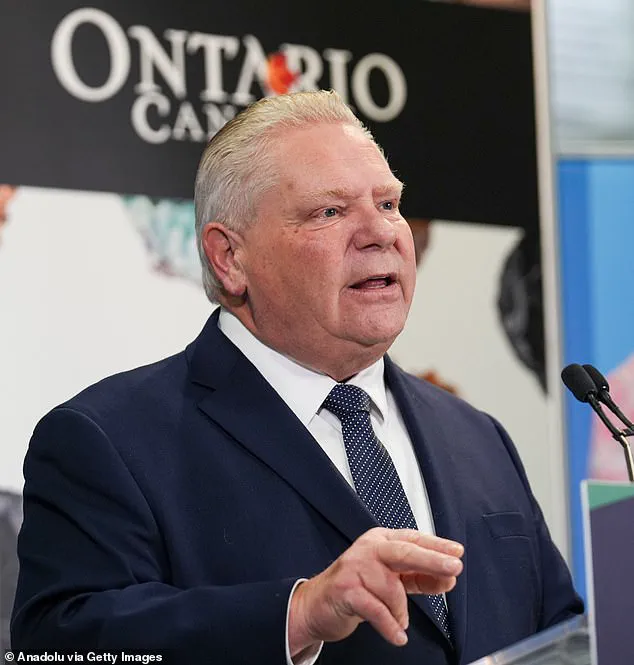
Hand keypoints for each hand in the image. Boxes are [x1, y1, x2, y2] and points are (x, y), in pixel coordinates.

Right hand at [288, 528, 463, 654]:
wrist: (317, 604)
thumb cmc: (356, 587)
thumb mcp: (389, 577)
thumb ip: (417, 577)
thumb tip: (447, 578)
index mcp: (381, 541)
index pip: (413, 540)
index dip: (436, 546)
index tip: (457, 553)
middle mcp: (368, 549)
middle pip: (404, 552)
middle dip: (432, 559)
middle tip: (454, 568)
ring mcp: (355, 567)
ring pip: (392, 588)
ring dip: (401, 611)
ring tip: (398, 621)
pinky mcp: (346, 589)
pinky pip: (377, 610)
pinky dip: (391, 625)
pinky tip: (398, 634)